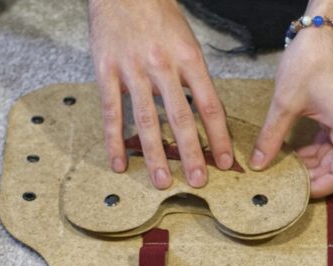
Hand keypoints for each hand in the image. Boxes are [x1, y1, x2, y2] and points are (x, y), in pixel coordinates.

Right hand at [87, 0, 232, 189]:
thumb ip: (192, 77)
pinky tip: (120, 164)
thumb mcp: (186, 40)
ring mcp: (133, 69)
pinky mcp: (106, 70)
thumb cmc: (158, 14)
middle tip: (198, 182)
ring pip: (146, 120)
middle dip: (191, 153)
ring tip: (161, 182)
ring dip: (155, 154)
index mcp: (189, 58)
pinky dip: (114, 141)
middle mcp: (163, 65)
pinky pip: (112, 111)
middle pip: (180, 118)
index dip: (219, 136)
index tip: (226, 162)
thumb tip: (202, 115)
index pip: (209, 105)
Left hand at [250, 9, 332, 197]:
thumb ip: (271, 138)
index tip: (294, 193)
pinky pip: (332, 142)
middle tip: (283, 184)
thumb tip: (257, 164)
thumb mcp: (286, 103)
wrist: (325, 29)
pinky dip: (313, 151)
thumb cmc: (311, 59)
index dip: (318, 189)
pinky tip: (292, 154)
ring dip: (310, 165)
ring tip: (283, 170)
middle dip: (311, 177)